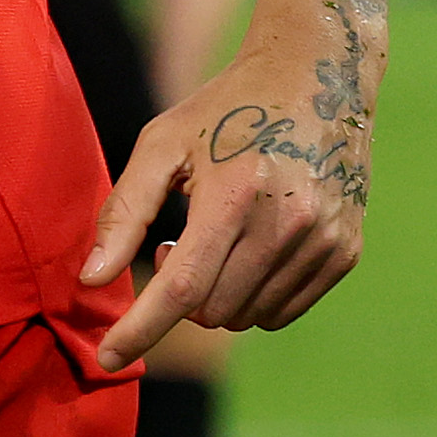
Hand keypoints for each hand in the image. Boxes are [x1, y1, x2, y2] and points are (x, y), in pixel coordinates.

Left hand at [82, 0, 379, 367]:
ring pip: (248, 317)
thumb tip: (91, 280)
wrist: (318, 75)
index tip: (108, 361)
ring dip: (219, 296)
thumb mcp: (163, 143)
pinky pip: (284, 311)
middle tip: (178, 243)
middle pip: (213, 310)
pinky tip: (251, 248)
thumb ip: (124, 212)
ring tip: (217, 238)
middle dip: (182, 295)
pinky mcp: (345, 251)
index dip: (140, 329)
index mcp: (236, 193)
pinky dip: (255, 296)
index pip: (182, 288)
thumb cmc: (225, 108)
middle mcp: (288, 222)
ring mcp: (323, 240)